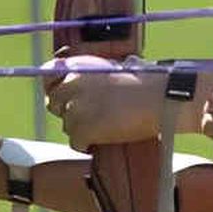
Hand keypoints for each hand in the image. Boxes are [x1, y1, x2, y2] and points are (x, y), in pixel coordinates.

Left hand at [44, 55, 165, 150]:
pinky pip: (77, 143)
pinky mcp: (83, 129)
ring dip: (82, 128)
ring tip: (105, 127)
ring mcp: (76, 108)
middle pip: (56, 105)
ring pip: (68, 126)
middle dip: (70, 111)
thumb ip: (92, 75)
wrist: (163, 98)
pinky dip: (88, 144)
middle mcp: (72, 85)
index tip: (63, 98)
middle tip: (90, 117)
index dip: (56, 88)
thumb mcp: (114, 68)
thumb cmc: (147, 82)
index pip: (49, 76)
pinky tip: (103, 139)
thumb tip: (77, 84)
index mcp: (80, 67)